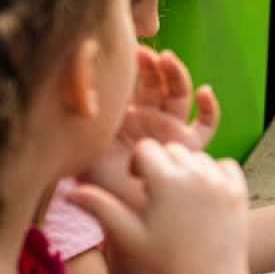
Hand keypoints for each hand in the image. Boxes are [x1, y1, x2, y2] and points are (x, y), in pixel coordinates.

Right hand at [68, 140, 249, 273]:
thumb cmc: (162, 260)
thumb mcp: (128, 234)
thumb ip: (100, 208)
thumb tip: (68, 192)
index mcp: (164, 180)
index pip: (146, 148)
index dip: (138, 163)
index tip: (138, 183)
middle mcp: (194, 174)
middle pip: (172, 149)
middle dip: (162, 165)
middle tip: (158, 192)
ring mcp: (219, 181)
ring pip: (198, 156)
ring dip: (187, 169)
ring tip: (180, 198)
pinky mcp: (238, 190)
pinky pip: (224, 165)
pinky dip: (214, 174)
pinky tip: (204, 195)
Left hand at [80, 47, 220, 207]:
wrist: (126, 220)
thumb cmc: (102, 191)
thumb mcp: (85, 154)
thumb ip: (79, 132)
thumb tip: (65, 100)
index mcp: (125, 119)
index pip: (131, 86)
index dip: (132, 68)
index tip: (128, 53)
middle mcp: (149, 121)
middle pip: (157, 85)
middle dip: (153, 67)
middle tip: (146, 53)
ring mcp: (170, 131)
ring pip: (179, 97)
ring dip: (176, 76)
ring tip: (169, 61)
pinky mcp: (189, 146)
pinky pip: (206, 125)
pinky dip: (209, 108)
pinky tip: (206, 92)